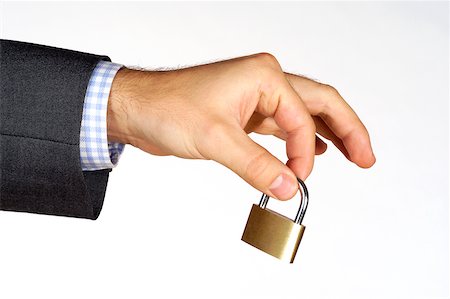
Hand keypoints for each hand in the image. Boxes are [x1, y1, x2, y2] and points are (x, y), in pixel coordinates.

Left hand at [107, 53, 374, 199]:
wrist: (137, 108)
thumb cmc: (167, 107)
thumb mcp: (216, 138)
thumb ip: (256, 165)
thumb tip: (290, 187)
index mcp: (264, 76)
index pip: (302, 118)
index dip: (304, 153)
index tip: (297, 180)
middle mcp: (265, 82)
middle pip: (320, 104)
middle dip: (347, 129)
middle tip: (367, 157)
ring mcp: (256, 98)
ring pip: (304, 115)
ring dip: (329, 134)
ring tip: (353, 154)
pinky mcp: (245, 115)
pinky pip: (282, 126)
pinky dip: (301, 140)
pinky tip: (313, 151)